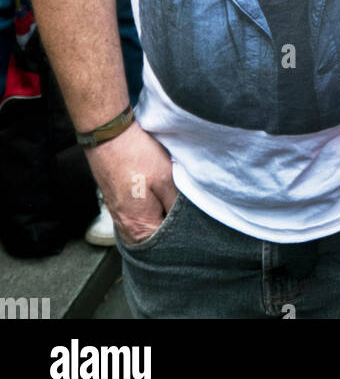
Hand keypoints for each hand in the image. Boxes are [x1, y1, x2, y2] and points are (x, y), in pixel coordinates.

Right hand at [86, 121, 177, 245]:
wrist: (109, 136)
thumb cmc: (136, 155)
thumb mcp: (166, 178)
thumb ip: (175, 205)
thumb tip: (184, 222)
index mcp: (140, 227)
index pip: (167, 243)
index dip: (181, 231)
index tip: (191, 218)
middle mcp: (126, 228)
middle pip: (155, 237)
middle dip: (170, 224)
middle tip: (180, 204)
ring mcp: (118, 217)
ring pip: (146, 226)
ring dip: (158, 215)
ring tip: (166, 196)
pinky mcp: (116, 205)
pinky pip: (137, 216)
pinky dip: (148, 209)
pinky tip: (154, 193)